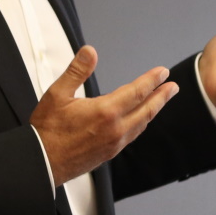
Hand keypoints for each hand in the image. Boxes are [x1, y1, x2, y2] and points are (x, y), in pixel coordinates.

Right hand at [31, 46, 178, 184]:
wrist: (42, 163)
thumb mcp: (57, 94)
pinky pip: (133, 135)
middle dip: (162, 96)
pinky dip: (141, 124)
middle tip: (173, 87)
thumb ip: (77, 71)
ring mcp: (114, 143)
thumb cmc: (47, 131)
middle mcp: (115, 129)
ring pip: (141, 124)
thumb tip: (90, 52)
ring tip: (160, 101)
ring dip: (153, 110)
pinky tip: (140, 121)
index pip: (137, 91)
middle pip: (147, 109)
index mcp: (105, 111)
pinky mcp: (110, 153)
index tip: (162, 73)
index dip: (151, 80)